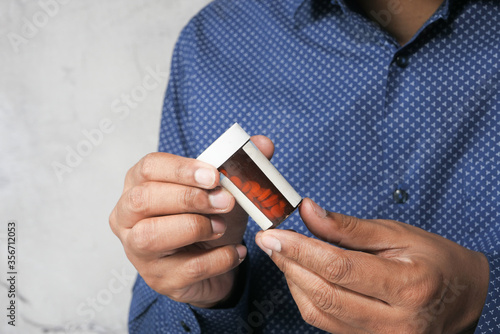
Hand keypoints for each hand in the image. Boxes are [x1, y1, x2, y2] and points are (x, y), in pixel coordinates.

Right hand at [110, 136, 273, 307]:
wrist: (214, 262)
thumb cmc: (208, 218)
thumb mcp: (223, 188)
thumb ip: (240, 164)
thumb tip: (263, 143)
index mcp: (139, 184)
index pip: (148, 168)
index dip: (181, 170)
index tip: (214, 175)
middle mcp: (129, 218)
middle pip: (142, 200)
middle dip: (188, 197)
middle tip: (225, 200)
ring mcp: (139, 252)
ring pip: (151, 236)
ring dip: (195, 227)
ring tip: (223, 227)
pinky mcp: (159, 279)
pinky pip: (187, 268)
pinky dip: (219, 258)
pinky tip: (236, 251)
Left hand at [255, 198, 488, 332]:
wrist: (461, 298)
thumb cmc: (434, 260)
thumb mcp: (396, 234)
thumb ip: (348, 227)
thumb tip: (307, 211)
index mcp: (408, 286)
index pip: (340, 268)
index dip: (301, 250)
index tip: (274, 234)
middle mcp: (395, 322)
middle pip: (324, 294)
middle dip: (289, 264)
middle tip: (270, 241)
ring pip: (319, 313)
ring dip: (293, 281)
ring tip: (283, 254)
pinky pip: (326, 323)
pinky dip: (306, 298)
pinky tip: (300, 275)